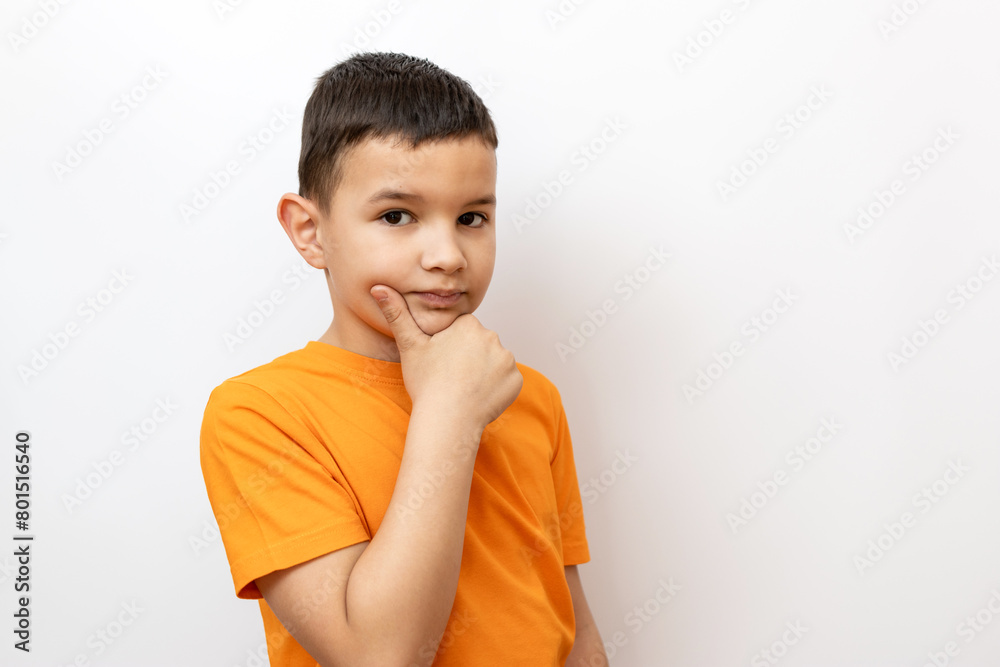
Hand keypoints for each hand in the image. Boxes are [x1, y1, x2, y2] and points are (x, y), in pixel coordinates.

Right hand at [371, 285, 522, 429]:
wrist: (447, 420)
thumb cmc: (426, 384)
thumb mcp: (409, 346)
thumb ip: (396, 314)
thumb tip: (378, 287)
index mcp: (468, 325)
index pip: (463, 331)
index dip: (451, 347)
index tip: (442, 363)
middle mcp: (492, 337)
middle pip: (480, 345)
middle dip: (469, 358)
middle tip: (452, 377)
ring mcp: (507, 359)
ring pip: (494, 362)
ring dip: (483, 372)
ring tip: (465, 388)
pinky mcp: (516, 380)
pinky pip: (506, 380)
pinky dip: (496, 388)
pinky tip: (479, 397)